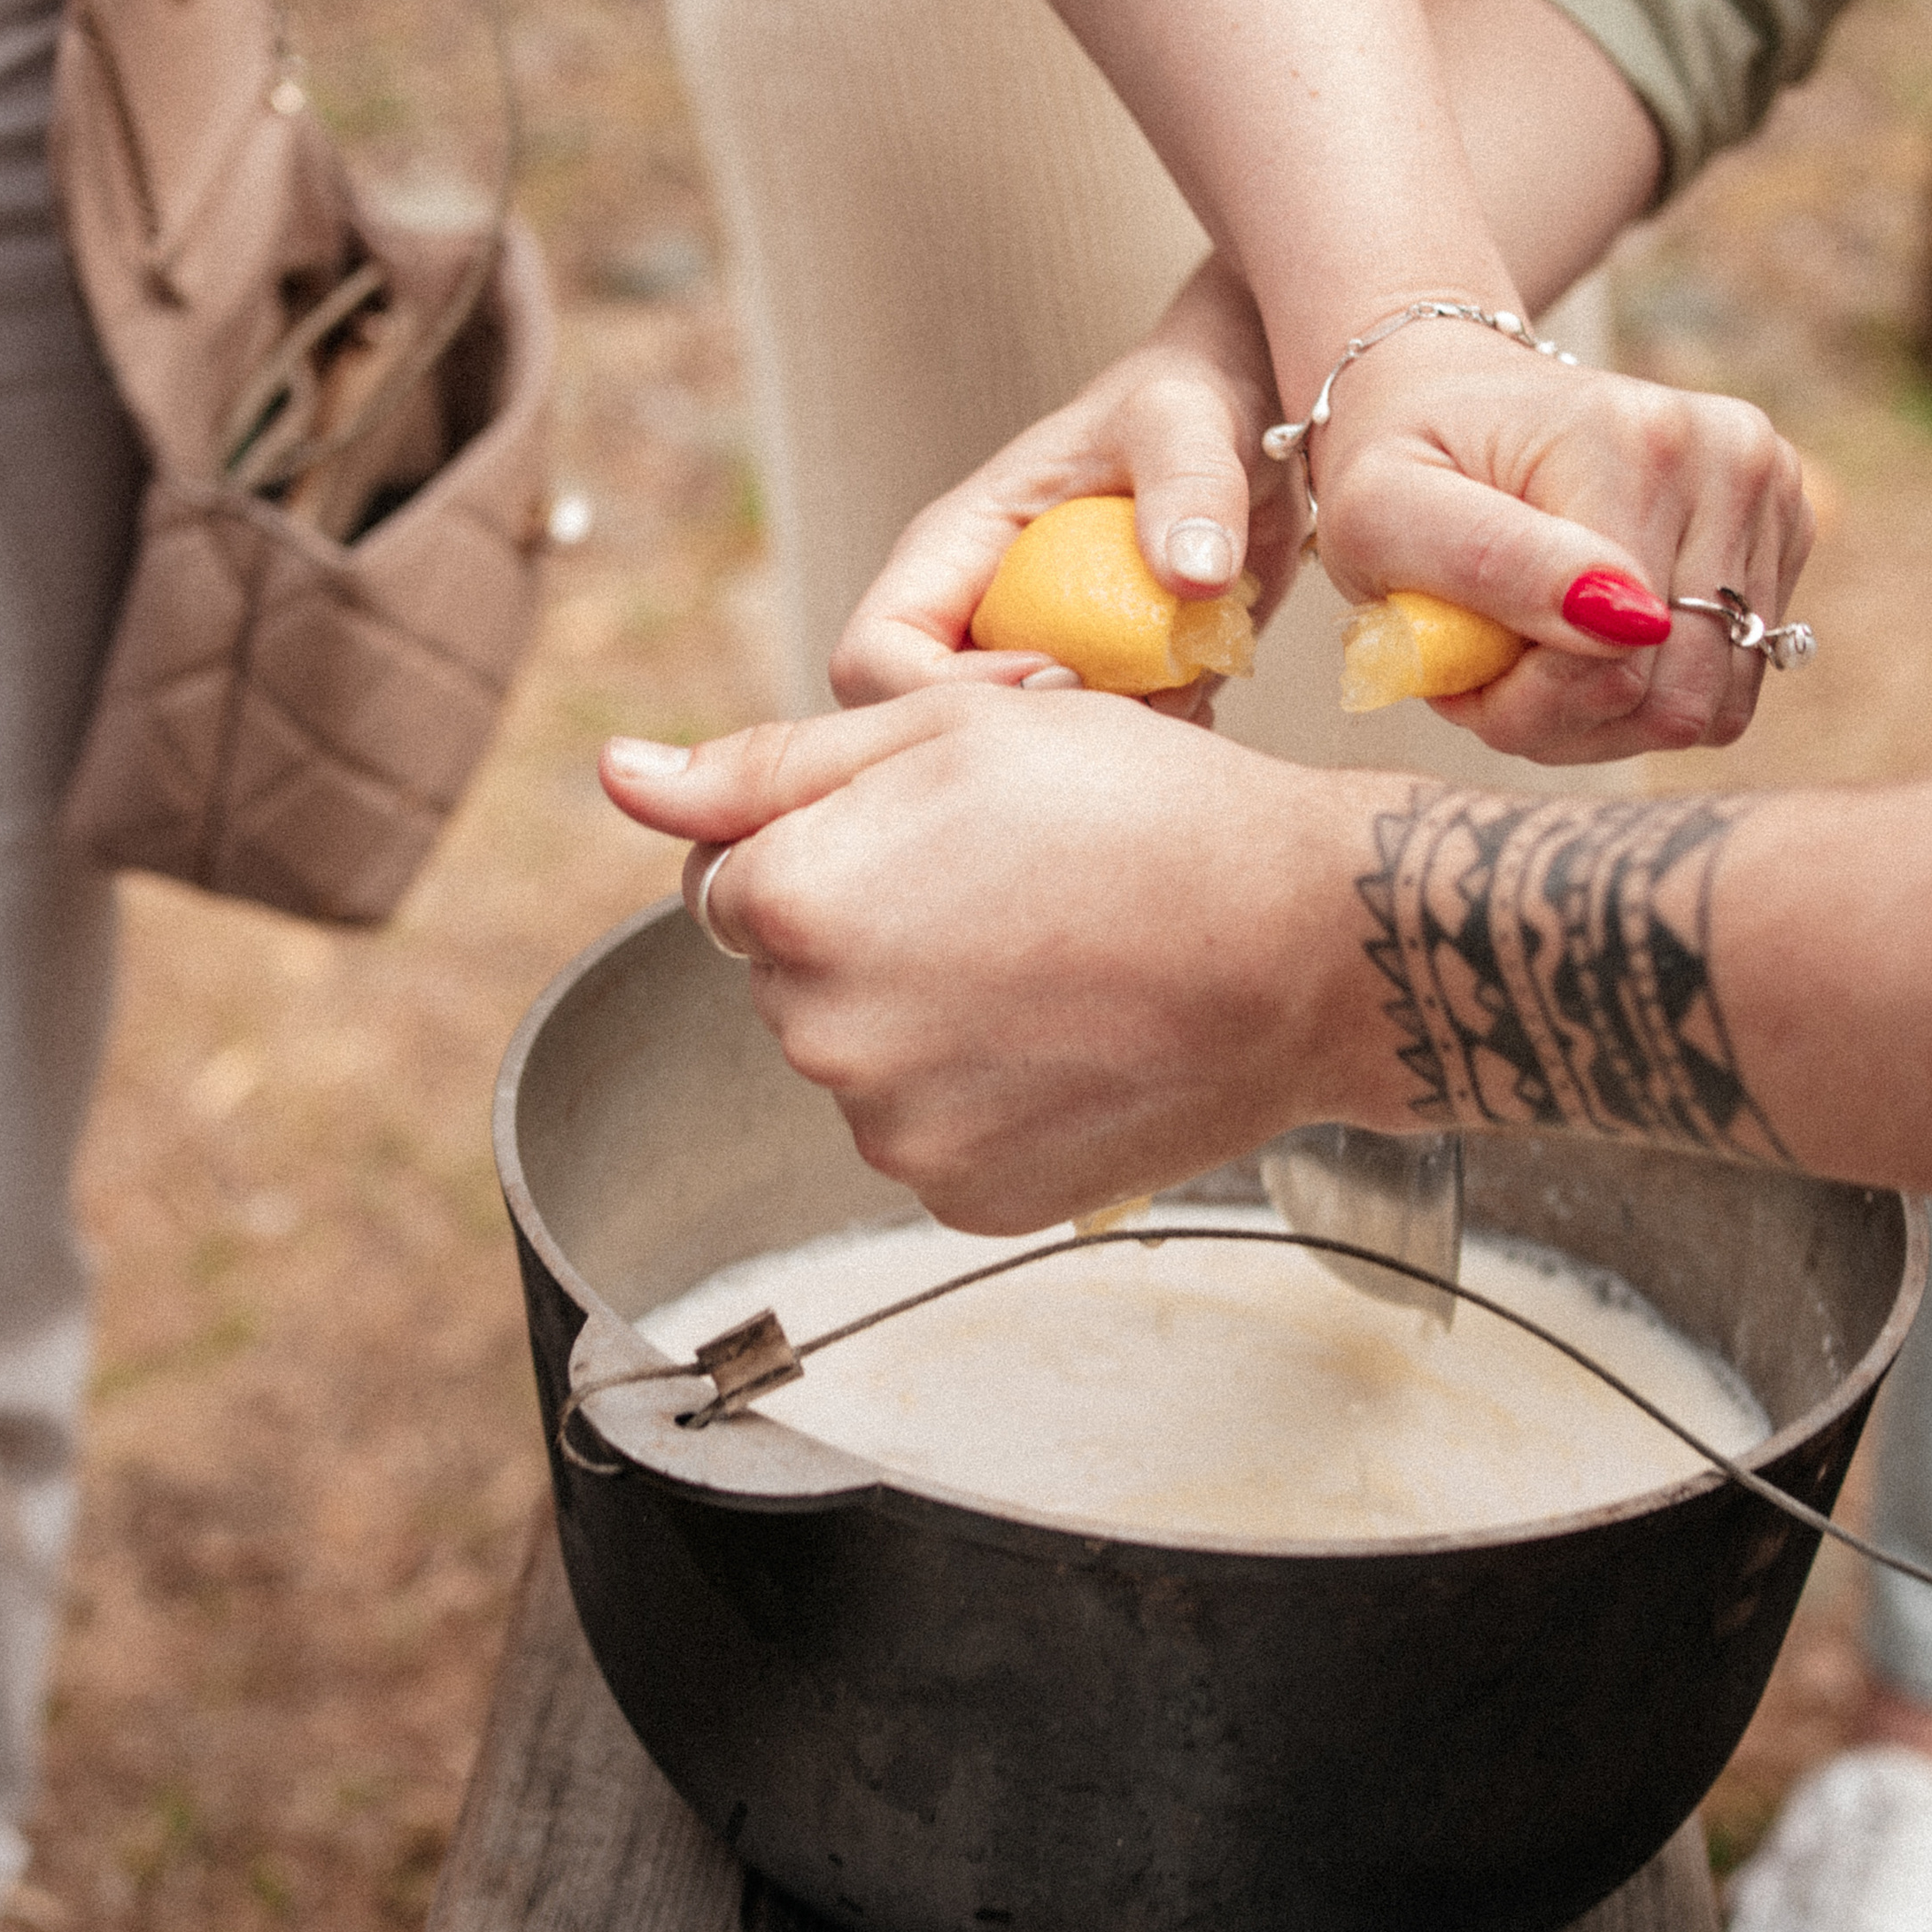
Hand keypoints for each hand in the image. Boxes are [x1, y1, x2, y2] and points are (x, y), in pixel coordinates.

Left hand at [600, 690, 1367, 1231]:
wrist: (1312, 946)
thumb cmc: (1144, 811)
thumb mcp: (947, 730)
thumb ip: (760, 765)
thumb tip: (618, 774)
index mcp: (793, 903)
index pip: (733, 878)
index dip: (834, 841)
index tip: (943, 834)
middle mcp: (818, 1034)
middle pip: (794, 975)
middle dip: (873, 930)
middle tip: (1017, 889)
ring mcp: (893, 1133)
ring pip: (865, 1057)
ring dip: (927, 1014)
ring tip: (1058, 962)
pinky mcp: (965, 1201)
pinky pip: (935, 1134)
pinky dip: (986, 1094)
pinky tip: (1070, 1038)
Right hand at [827, 259, 1306, 719]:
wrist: (1245, 424)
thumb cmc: (1187, 398)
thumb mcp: (1186, 421)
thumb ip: (1188, 486)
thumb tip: (1194, 575)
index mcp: (951, 551)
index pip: (872, 657)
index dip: (946, 692)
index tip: (1066, 674)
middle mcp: (972, 617)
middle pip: (928, 728)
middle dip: (1026, 739)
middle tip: (1136, 698)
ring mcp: (1029, 660)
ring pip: (1013, 755)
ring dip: (1095, 748)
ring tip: (1183, 687)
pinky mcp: (1092, 688)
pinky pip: (1087, 756)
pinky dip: (1141, 747)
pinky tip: (1201, 693)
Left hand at [1305, 311, 1813, 760]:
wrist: (1448, 391)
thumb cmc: (1398, 459)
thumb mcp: (1382, 510)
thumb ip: (1487, 563)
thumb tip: (1632, 626)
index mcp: (1634, 442)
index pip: (1612, 663)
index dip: (1521, 706)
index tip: (1453, 672)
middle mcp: (1729, 458)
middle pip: (1675, 697)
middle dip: (1565, 719)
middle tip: (1488, 672)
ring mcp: (1770, 491)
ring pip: (1709, 707)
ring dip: (1606, 716)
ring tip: (1533, 655)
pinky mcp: (1785, 530)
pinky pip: (1730, 684)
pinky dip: (1651, 691)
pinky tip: (1589, 638)